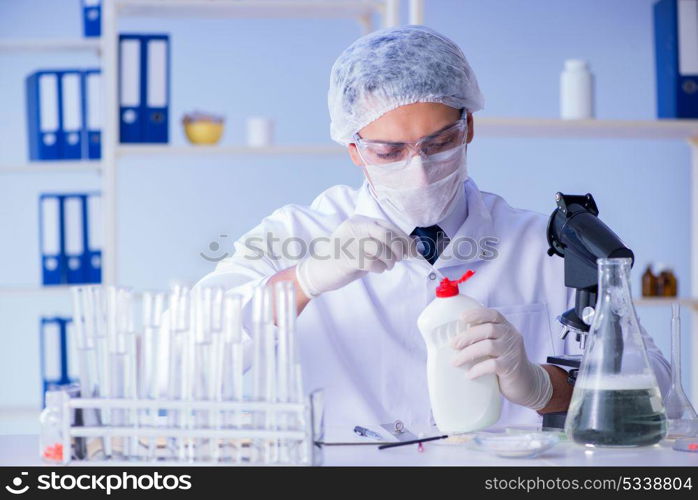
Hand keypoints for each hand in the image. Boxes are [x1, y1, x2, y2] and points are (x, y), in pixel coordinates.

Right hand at [295, 215, 415, 297]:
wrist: (319, 272)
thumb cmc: (345, 259)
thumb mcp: (366, 246)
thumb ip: (385, 243)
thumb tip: (413, 245)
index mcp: (359, 221)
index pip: (388, 225)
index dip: (404, 238)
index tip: (413, 250)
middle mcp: (354, 227)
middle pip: (385, 233)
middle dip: (398, 248)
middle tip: (398, 259)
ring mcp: (349, 241)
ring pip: (380, 247)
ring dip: (389, 260)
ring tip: (386, 266)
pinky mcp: (346, 258)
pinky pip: (371, 261)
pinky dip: (379, 267)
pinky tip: (377, 269)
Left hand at [450, 308, 551, 409]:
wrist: (527, 382)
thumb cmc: (504, 361)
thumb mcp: (497, 345)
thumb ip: (483, 339)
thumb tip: (453, 339)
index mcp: (506, 328)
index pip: (493, 315)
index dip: (477, 314)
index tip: (461, 317)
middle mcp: (511, 336)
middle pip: (488, 329)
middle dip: (468, 336)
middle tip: (453, 345)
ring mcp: (512, 351)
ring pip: (488, 346)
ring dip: (468, 353)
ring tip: (455, 362)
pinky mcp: (511, 368)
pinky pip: (492, 365)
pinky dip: (478, 369)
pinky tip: (469, 375)